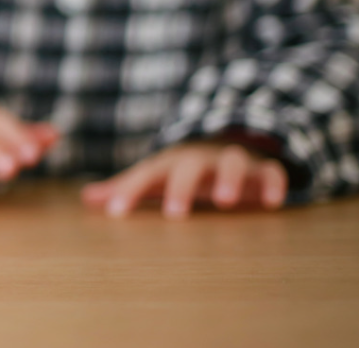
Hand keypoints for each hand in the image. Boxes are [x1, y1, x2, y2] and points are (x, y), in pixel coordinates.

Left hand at [80, 140, 287, 218]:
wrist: (225, 142)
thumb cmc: (180, 170)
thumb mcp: (154, 177)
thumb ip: (124, 188)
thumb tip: (86, 198)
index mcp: (169, 163)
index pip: (145, 175)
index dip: (129, 192)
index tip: (116, 214)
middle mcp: (199, 160)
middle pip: (188, 166)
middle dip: (181, 188)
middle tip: (175, 215)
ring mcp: (230, 162)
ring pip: (231, 163)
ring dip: (229, 179)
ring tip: (225, 203)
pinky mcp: (261, 171)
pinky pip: (270, 172)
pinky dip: (272, 184)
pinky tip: (272, 203)